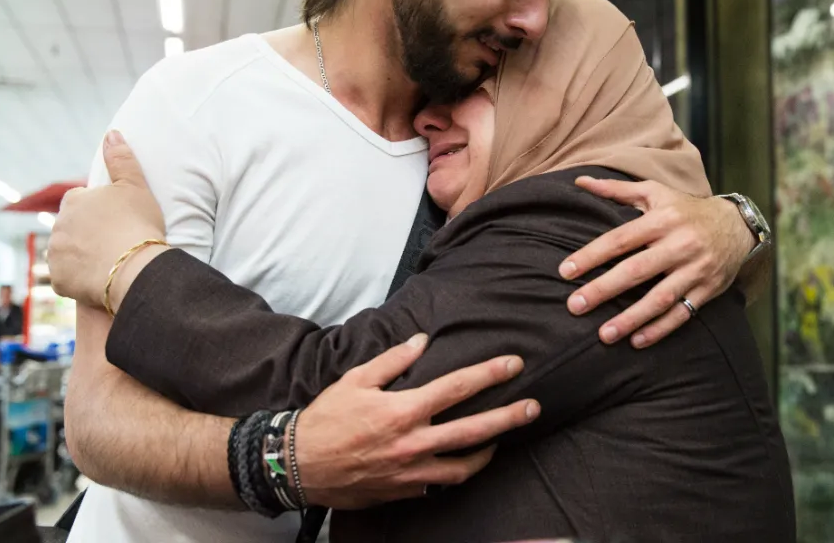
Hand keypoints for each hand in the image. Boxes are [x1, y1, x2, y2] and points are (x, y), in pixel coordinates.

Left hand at [49, 131, 167, 306]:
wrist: (134, 268)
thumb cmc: (138, 224)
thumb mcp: (136, 186)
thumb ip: (121, 159)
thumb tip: (111, 134)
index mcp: (74, 200)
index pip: (80, 200)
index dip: (98, 210)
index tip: (116, 219)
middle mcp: (58, 225)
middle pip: (72, 227)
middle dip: (87, 232)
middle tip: (115, 241)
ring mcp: (55, 254)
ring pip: (67, 252)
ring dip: (81, 255)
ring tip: (108, 262)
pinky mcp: (58, 279)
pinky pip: (67, 277)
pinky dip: (79, 278)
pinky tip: (99, 278)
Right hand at [295, 333, 539, 508]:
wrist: (300, 465)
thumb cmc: (326, 419)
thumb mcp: (355, 379)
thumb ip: (393, 361)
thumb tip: (421, 342)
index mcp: (404, 410)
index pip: (457, 387)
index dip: (489, 374)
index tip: (513, 364)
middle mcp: (414, 442)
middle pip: (475, 430)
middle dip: (508, 417)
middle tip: (533, 408)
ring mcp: (412, 472)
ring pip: (464, 466)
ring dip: (488, 452)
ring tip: (502, 440)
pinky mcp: (405, 491)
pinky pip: (441, 483)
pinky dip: (456, 471)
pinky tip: (464, 461)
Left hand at [559, 177, 755, 348]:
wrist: (736, 226)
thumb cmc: (684, 209)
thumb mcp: (655, 192)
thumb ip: (616, 190)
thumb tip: (580, 181)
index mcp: (662, 219)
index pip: (620, 239)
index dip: (592, 255)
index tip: (566, 272)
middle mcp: (680, 244)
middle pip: (636, 271)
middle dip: (603, 290)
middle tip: (575, 306)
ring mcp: (695, 269)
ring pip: (660, 298)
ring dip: (631, 319)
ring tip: (604, 335)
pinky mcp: (707, 290)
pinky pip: (682, 314)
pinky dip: (659, 330)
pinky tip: (636, 341)